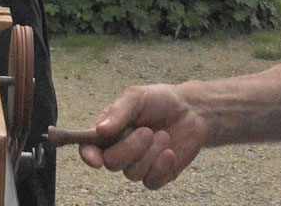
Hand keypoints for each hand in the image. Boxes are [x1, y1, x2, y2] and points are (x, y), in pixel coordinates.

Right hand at [78, 84, 210, 189]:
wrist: (192, 111)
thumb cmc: (160, 100)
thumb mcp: (137, 97)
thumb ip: (118, 112)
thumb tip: (99, 130)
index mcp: (108, 131)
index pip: (89, 148)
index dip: (88, 155)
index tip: (95, 160)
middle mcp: (120, 150)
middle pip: (111, 163)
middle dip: (130, 149)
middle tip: (147, 132)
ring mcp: (138, 164)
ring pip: (132, 173)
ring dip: (150, 154)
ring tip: (164, 135)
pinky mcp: (157, 175)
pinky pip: (151, 182)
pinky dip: (161, 168)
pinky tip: (170, 153)